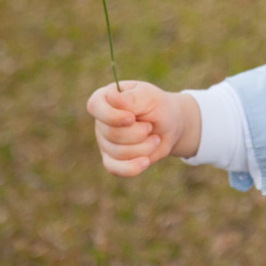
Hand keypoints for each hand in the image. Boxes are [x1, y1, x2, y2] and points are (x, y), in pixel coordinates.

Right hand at [85, 81, 200, 176]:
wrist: (169, 125)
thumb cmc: (157, 107)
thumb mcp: (149, 97)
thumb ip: (131, 98)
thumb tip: (111, 96)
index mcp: (106, 98)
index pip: (95, 106)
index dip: (112, 116)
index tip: (131, 118)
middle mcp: (101, 121)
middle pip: (111, 134)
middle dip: (138, 133)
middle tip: (151, 126)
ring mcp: (104, 142)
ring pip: (118, 152)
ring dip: (144, 147)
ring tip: (155, 138)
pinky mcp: (112, 160)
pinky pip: (115, 168)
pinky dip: (132, 167)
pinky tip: (145, 162)